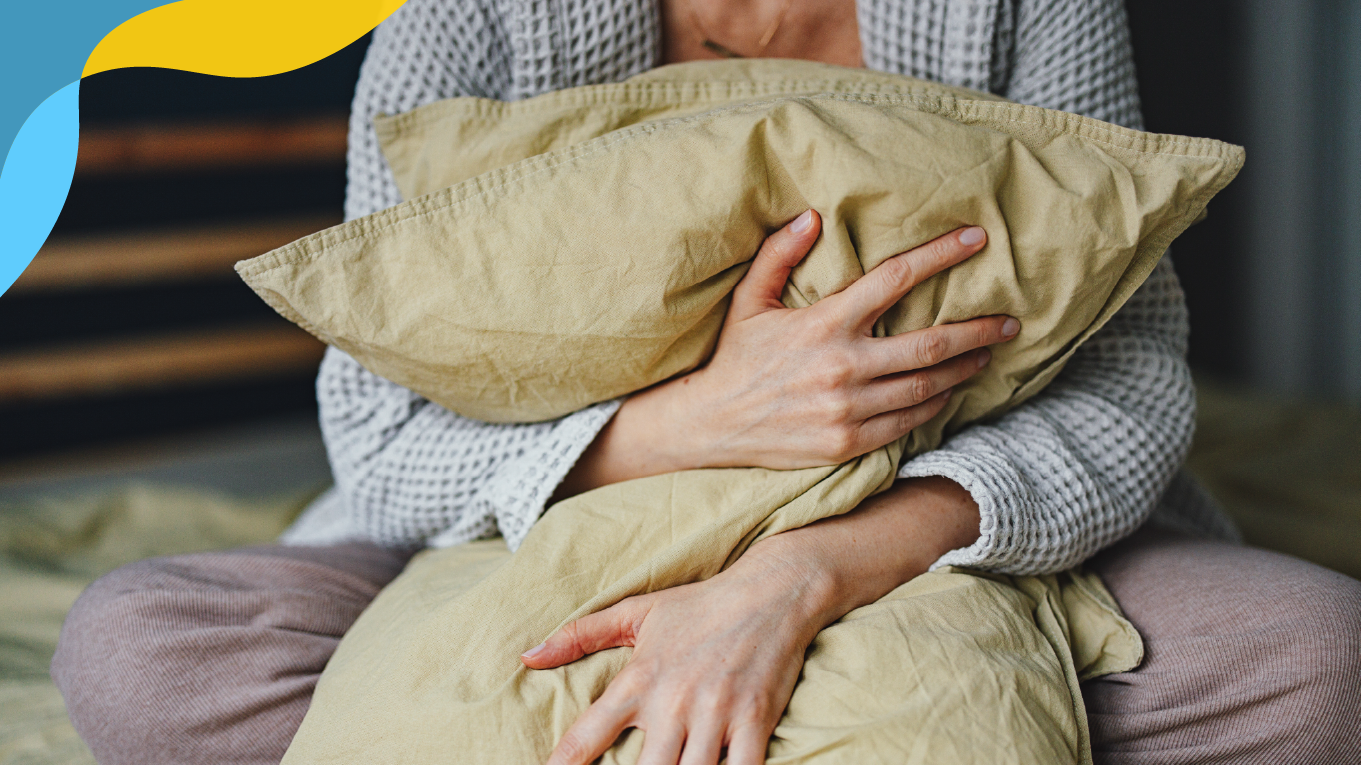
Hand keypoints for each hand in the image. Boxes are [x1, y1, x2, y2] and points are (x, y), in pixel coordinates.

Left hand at [521, 537, 835, 764]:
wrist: (771, 590)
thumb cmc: (700, 605)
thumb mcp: (636, 612)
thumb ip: (580, 635)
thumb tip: (528, 657)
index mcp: (639, 679)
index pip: (588, 735)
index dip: (564, 764)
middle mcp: (673, 701)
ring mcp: (715, 714)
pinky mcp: (755, 721)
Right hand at [556, 210, 1018, 496]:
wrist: (711, 424)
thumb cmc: (734, 357)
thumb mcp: (750, 300)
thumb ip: (779, 255)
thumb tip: (812, 216)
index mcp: (824, 324)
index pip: (896, 280)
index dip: (941, 255)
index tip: (977, 238)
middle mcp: (843, 366)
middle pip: (931, 343)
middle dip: (978, 330)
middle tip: (1010, 321)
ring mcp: (848, 408)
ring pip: (927, 386)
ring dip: (963, 369)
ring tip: (986, 355)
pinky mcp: (849, 441)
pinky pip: (908, 422)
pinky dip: (935, 405)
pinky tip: (948, 391)